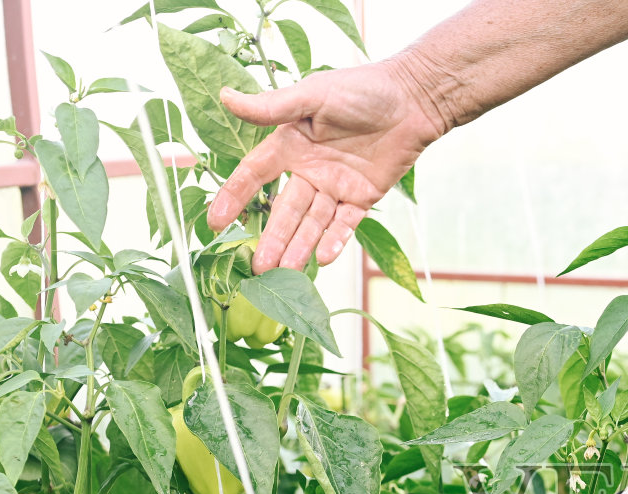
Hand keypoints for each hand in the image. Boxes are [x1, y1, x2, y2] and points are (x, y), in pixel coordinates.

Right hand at [205, 60, 446, 271]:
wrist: (412, 100)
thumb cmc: (362, 89)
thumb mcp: (313, 94)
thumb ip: (271, 107)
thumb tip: (226, 98)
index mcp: (291, 145)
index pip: (255, 175)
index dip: (234, 197)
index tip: (215, 223)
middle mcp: (310, 170)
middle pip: (285, 209)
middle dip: (272, 238)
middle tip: (257, 267)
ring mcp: (336, 186)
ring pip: (312, 222)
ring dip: (299, 247)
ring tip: (284, 271)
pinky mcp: (363, 197)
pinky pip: (346, 224)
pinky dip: (335, 240)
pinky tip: (323, 258)